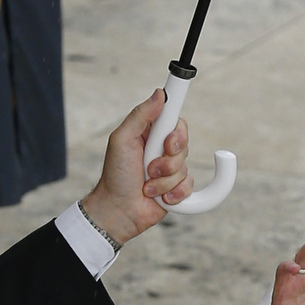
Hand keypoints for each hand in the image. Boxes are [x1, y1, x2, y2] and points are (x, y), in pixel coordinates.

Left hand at [78, 91, 193, 246]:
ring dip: (164, 179)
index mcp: (150, 132)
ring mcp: (170, 168)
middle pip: (184, 143)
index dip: (175, 131)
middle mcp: (162, 148)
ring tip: (147, 184)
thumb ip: (140, 115)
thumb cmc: (115, 175)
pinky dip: (173, 193)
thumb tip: (159, 94)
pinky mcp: (177, 187)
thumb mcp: (121, 140)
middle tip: (150, 166)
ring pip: (184, 167)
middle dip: (167, 159)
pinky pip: (189, 186)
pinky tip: (159, 197)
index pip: (175, 120)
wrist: (119, 210)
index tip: (168, 141)